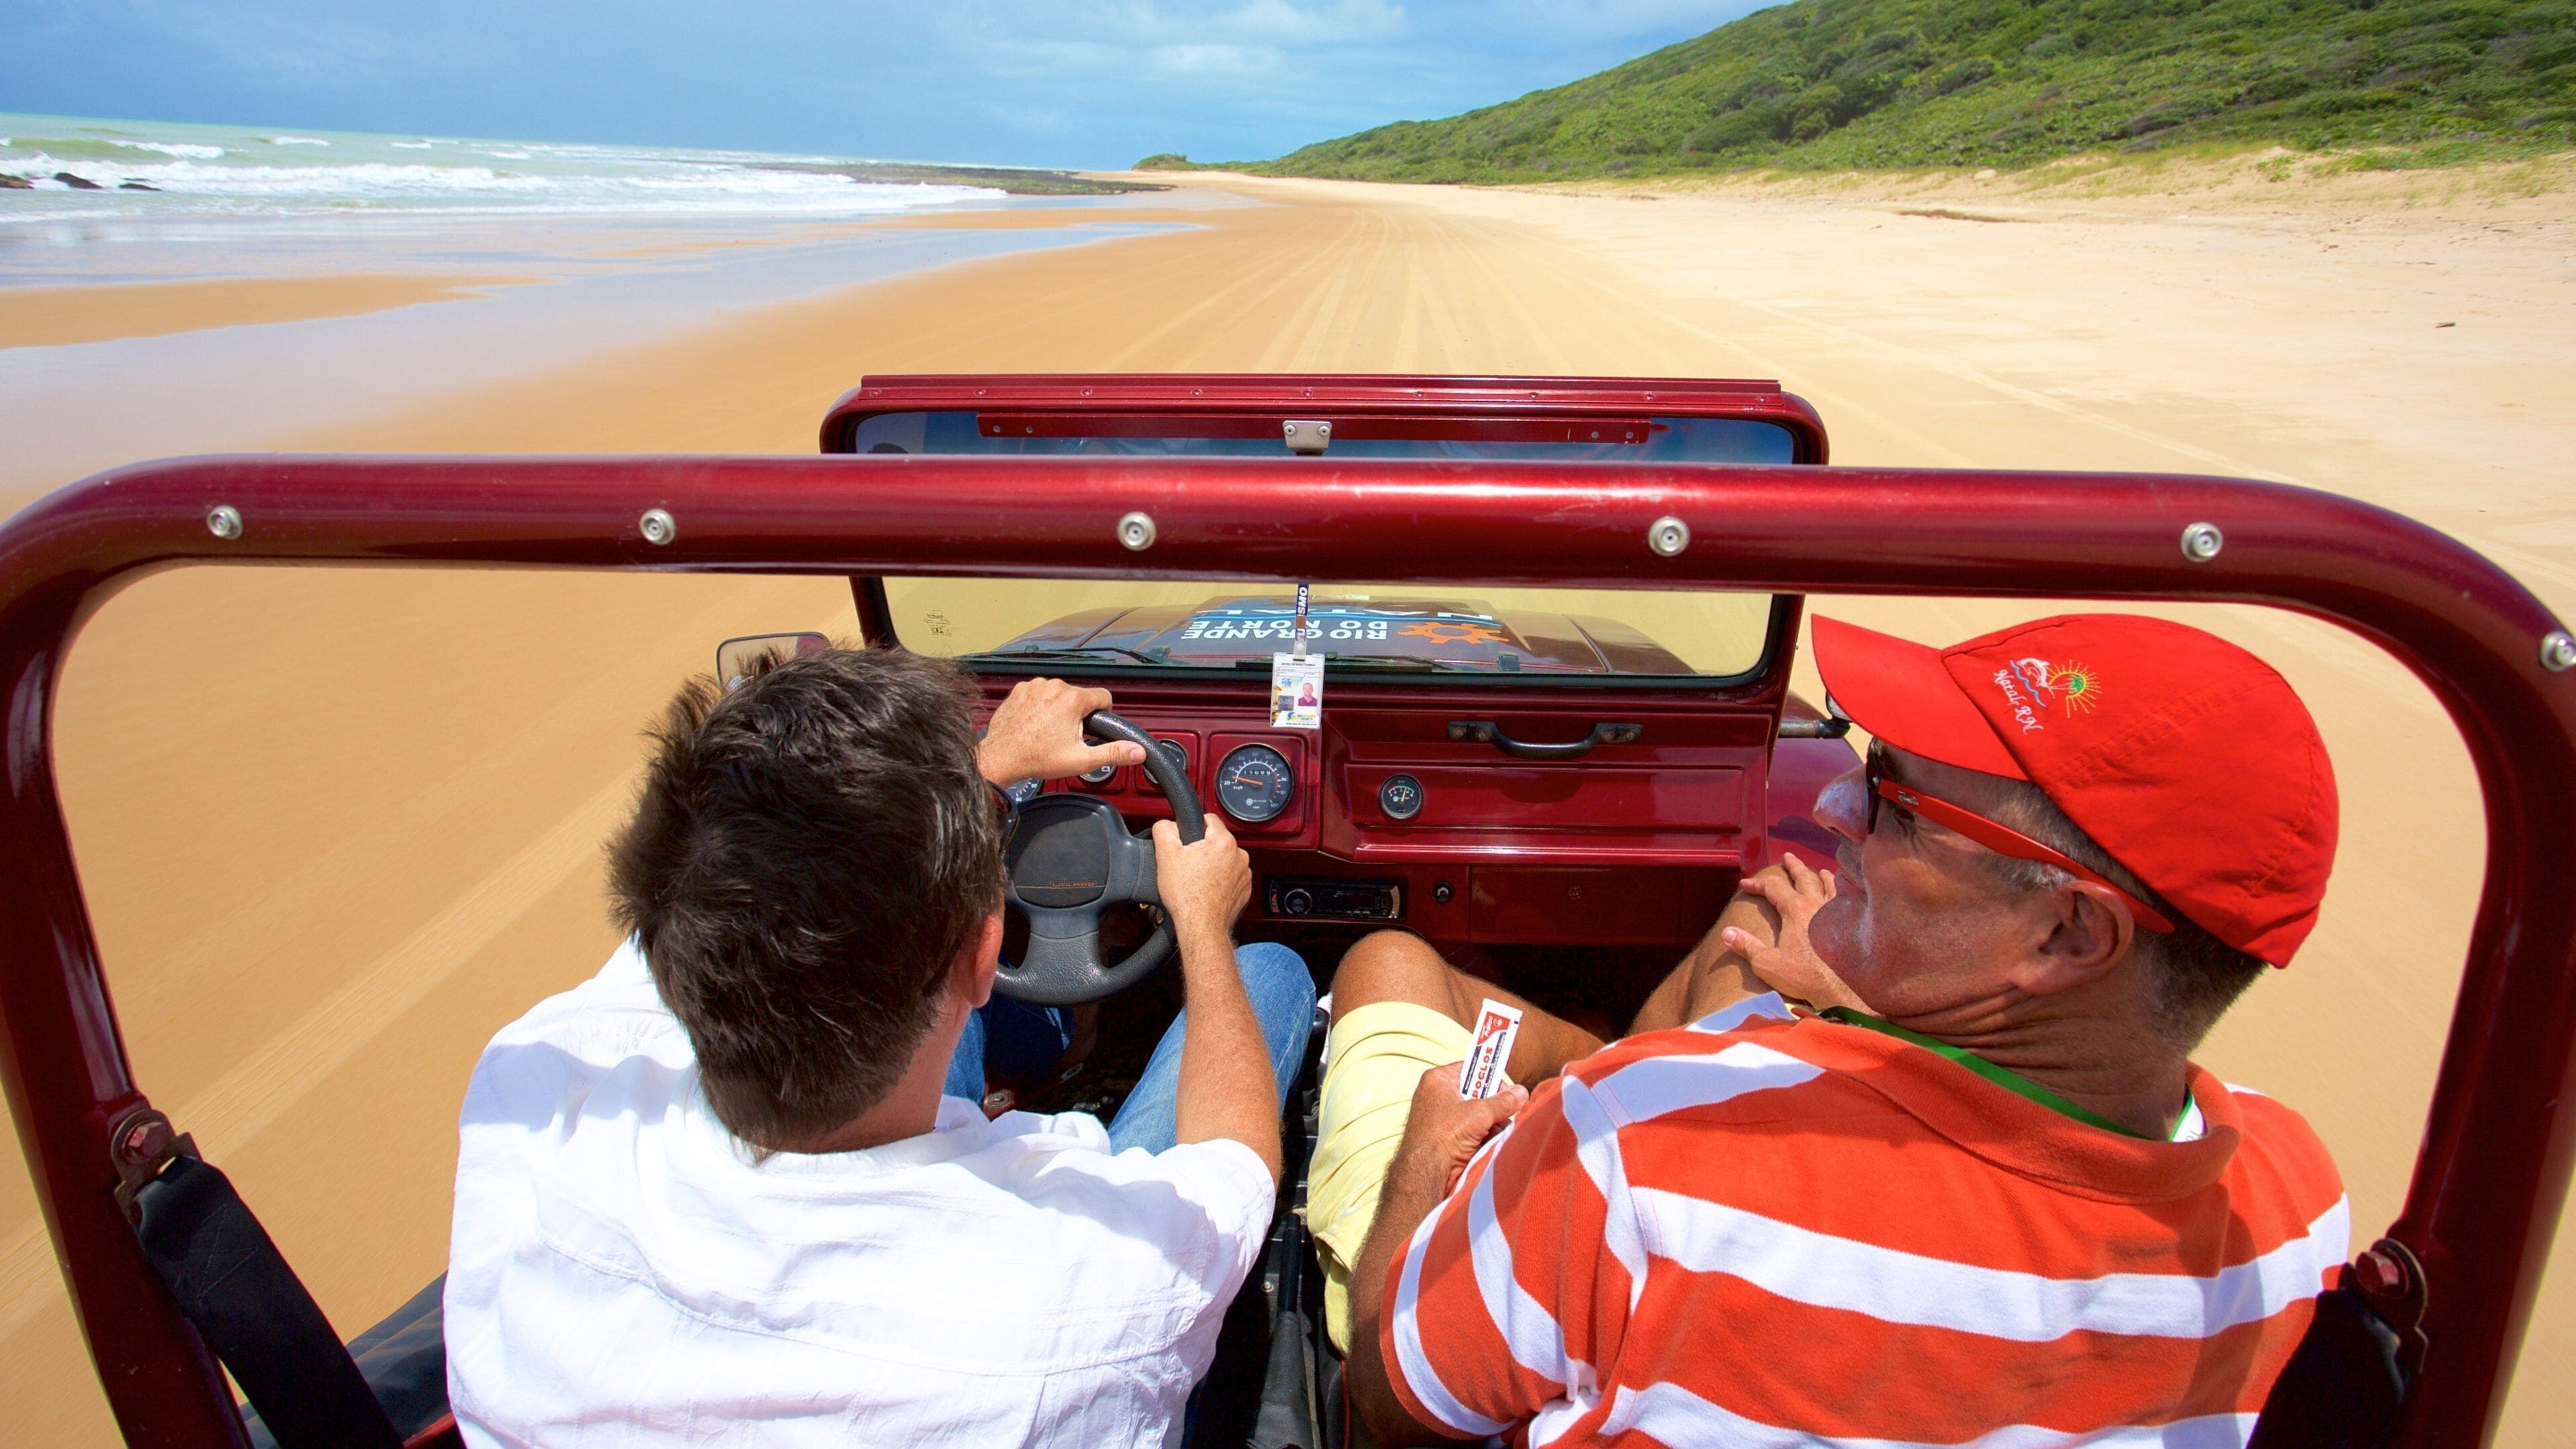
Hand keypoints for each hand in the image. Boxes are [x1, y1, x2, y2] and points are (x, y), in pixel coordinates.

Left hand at [976, 678, 1143, 784]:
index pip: (1104, 696)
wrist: (1001, 757)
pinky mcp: (1020, 689)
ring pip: (1059, 693)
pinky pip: (1039, 693)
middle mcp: (1054, 686)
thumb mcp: (1081, 760)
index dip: (1103, 713)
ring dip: (1058, 708)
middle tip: (1066, 736)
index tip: (1093, 726)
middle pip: (1079, 696)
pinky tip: (1034, 723)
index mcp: (1073, 699)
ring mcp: (1035, 686)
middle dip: (1078, 714)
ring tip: (1048, 730)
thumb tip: (1138, 752)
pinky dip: (1039, 705)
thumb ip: (1113, 753)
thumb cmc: (1037, 758)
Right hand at [1151, 814, 1250, 944]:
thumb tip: (1167, 824)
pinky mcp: (1244, 889)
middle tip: (1188, 865)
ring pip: (1224, 859)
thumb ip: (1165, 830)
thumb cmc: (1186, 896)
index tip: (1186, 842)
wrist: (1201, 927)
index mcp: (1223, 842)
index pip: (1209, 819)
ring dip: (1213, 865)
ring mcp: (1244, 874)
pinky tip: (1207, 890)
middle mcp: (1239, 855)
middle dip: (1202, 849)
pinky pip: (1231, 877)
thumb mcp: (1166, 856)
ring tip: (1197, 880)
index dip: (1193, 827)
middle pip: (1217, 841)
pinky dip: (1220, 880)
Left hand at [1393, 1062, 1527, 1198]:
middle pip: (1477, 1093)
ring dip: (1492, 1124)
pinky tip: (1489, 1144)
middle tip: (1504, 1113)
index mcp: (1438, 1080)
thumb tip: (1522, 1093)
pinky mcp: (1448, 1138)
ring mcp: (1443, 1119)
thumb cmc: (1445, 1134)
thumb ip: (1503, 1102)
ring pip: (1478, 1115)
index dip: (1489, 1077)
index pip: (1471, 1069)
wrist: (1426, 1171)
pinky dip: (1484, 1137)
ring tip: (1496, 1132)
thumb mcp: (1479, 1113)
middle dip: (1493, 1106)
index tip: (1505, 1089)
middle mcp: (1438, 1096)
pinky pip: (1473, 1131)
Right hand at [1724, 857, 1865, 1011]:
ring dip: (1820, 875)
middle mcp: (1817, 904)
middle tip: (1788, 857)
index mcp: (1795, 910)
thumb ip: (1747, 946)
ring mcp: (1837, 913)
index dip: (1757, 884)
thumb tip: (1727, 933)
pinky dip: (1844, 892)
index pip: (1773, 887)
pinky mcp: (1851, 924)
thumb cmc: (1804, 976)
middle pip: (1804, 877)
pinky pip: (1847, 900)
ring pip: (1829, 885)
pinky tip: (1845, 895)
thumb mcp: (1767, 964)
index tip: (1745, 884)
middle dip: (1793, 866)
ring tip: (1819, 870)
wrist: (1841, 989)